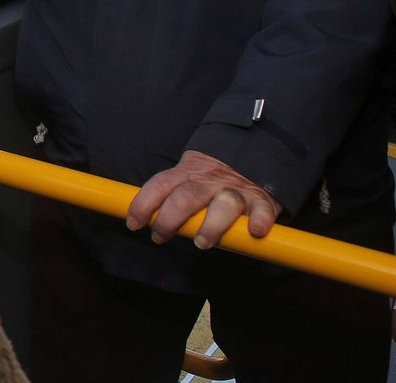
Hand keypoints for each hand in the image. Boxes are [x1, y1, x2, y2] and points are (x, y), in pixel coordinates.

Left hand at [126, 150, 281, 249]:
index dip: (143, 203)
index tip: (133, 223)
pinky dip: (260, 220)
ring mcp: (236, 190)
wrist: (251, 153)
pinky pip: (262, 210)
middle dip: (169, 218)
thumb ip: (170, 194)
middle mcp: (210, 181)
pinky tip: (255, 231)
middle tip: (160, 237)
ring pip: (224, 203)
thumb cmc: (211, 176)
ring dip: (212, 224)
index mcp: (187, 173)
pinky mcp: (262, 200)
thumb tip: (142, 217)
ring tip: (203, 242)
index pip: (160, 185)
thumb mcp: (187, 174)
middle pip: (187, 196)